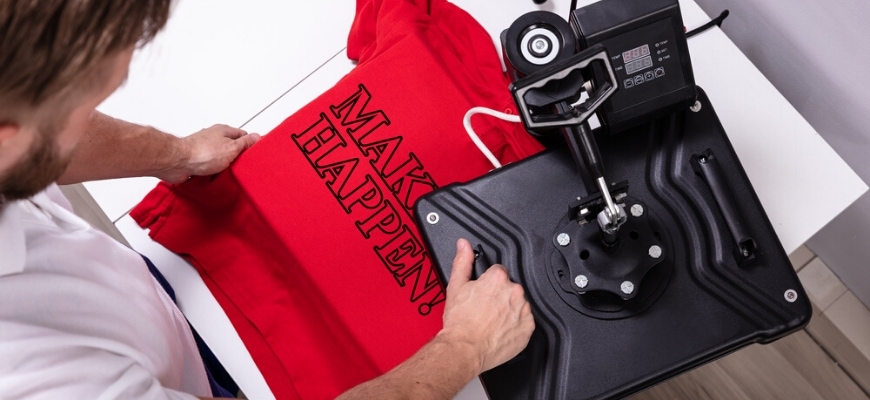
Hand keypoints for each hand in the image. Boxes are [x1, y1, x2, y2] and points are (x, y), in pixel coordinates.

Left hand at [159, 124, 259, 182]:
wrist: (178, 162)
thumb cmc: (202, 153)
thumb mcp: (232, 147)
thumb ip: (245, 143)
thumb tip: (256, 137)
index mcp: (224, 131)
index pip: (243, 136)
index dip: (250, 144)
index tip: (255, 152)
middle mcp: (214, 138)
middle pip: (232, 147)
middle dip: (238, 157)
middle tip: (244, 166)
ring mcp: (205, 149)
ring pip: (221, 159)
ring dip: (225, 167)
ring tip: (231, 173)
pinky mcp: (197, 161)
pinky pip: (210, 167)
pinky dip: (214, 172)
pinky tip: (218, 177)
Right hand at [438, 238, 534, 373]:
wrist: (465, 349)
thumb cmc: (461, 322)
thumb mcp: (456, 286)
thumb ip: (463, 261)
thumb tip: (464, 245)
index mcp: (498, 278)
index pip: (498, 272)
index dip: (488, 282)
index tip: (483, 293)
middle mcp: (514, 292)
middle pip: (509, 287)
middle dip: (499, 295)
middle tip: (485, 308)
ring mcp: (523, 310)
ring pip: (518, 304)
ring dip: (509, 309)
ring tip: (492, 320)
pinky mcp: (528, 327)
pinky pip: (525, 321)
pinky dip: (515, 324)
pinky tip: (501, 328)